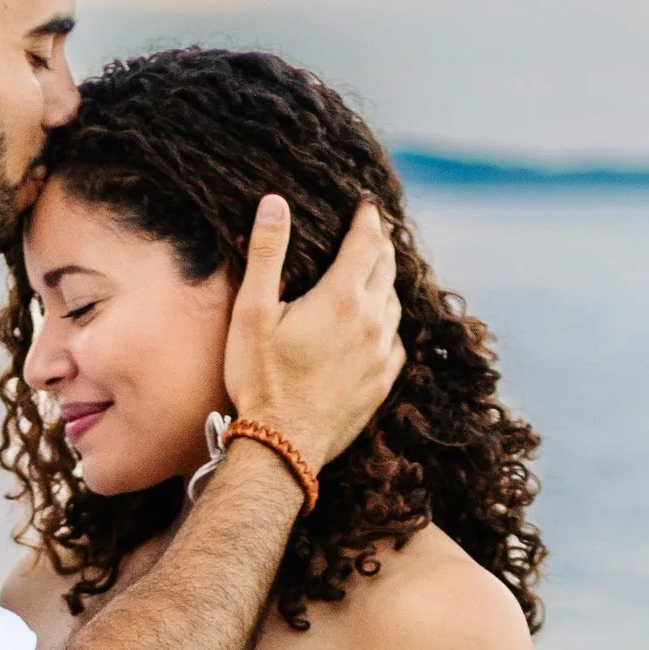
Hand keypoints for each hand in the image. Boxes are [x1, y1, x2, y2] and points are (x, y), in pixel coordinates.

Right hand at [222, 194, 403, 474]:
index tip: (366, 203)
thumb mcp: (252, 312)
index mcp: (341, 298)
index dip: (368, 218)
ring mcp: (381, 355)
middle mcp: (371, 322)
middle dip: (380, 245)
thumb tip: (275, 203)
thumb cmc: (260, 379)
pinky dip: (388, 323)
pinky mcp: (382, 384)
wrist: (282, 446)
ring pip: (394, 304)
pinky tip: (377, 325)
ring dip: (386, 283)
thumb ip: (267, 254)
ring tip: (375, 273)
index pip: (367, 242)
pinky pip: (396, 342)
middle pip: (387, 269)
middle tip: (373, 231)